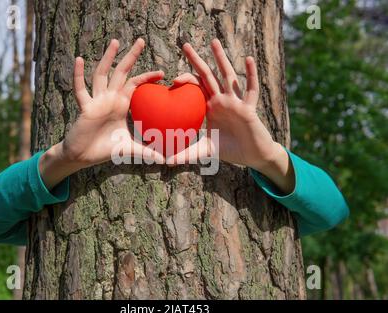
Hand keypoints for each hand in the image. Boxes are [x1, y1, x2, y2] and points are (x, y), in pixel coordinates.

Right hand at [39, 38, 164, 189]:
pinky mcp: (85, 108)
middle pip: (121, 72)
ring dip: (107, 58)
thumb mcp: (129, 149)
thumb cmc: (104, 149)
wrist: (83, 157)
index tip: (162, 73)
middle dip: (130, 57)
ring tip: (115, 41)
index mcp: (121, 105)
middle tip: (141, 40)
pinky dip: (78, 75)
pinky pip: (81, 90)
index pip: (135, 85)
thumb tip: (164, 161)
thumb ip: (145, 152)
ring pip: (102, 75)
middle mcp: (109, 99)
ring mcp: (96, 101)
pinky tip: (79, 60)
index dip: (147, 77)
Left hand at [168, 39, 294, 193]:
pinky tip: (248, 59)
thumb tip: (167, 162)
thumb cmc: (231, 149)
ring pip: (228, 76)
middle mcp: (222, 100)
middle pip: (207, 76)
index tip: (172, 79)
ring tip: (213, 41)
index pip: (195, 88)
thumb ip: (188, 154)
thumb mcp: (207, 150)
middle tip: (184, 44)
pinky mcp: (249, 108)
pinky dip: (251, 74)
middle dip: (196, 60)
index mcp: (210, 107)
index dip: (185, 80)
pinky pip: (250, 89)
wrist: (253, 155)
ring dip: (221, 59)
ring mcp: (236, 102)